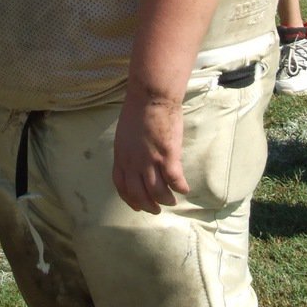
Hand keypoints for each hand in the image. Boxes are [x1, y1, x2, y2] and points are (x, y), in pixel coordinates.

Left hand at [112, 88, 187, 213]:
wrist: (151, 96)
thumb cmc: (138, 109)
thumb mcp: (125, 134)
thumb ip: (129, 150)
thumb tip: (136, 161)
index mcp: (121, 156)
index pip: (121, 186)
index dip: (130, 199)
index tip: (137, 206)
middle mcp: (133, 162)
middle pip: (139, 193)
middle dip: (148, 206)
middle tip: (156, 210)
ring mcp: (150, 161)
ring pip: (157, 192)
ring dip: (165, 200)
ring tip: (172, 201)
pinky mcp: (168, 156)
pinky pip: (174, 180)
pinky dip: (180, 187)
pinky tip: (185, 189)